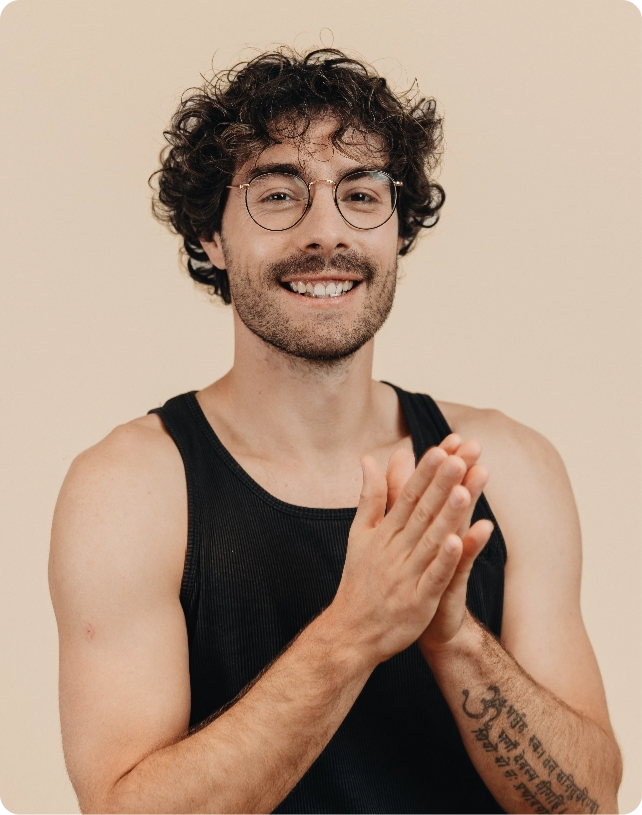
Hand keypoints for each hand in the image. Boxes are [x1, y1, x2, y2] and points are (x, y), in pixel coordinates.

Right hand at [329, 441, 481, 668]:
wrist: (352, 632)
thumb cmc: (360, 580)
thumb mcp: (360, 534)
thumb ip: (371, 496)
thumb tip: (369, 458)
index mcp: (385, 532)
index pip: (408, 496)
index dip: (425, 473)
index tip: (440, 448)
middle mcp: (396, 549)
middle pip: (422, 512)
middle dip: (440, 485)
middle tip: (458, 457)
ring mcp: (407, 575)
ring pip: (431, 540)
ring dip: (447, 516)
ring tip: (464, 490)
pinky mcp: (418, 601)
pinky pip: (434, 577)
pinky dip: (445, 559)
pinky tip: (459, 540)